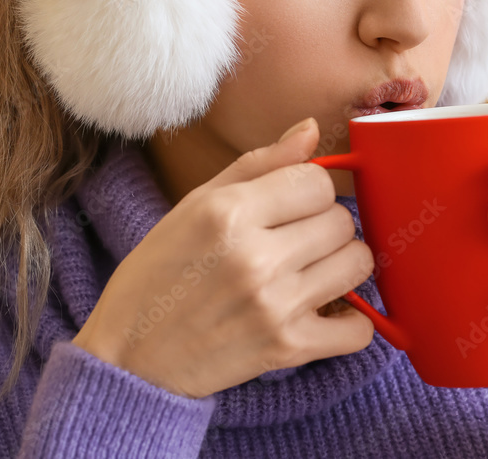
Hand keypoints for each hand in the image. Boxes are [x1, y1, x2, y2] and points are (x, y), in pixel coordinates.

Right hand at [72, 118, 375, 398]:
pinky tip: (324, 313)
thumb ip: (260, 164)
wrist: (129, 357)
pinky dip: (350, 324)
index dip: (310, 191)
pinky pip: (358, 330)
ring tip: (312, 273)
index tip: (292, 207)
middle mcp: (255, 256)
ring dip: (342, 266)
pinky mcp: (287, 348)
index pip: (318, 182)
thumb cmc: (160, 274)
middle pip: (341, 221)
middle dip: (325, 227)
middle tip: (296, 243)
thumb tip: (312, 129)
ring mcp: (274, 304)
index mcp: (228, 212)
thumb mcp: (195, 205)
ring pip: (358, 264)